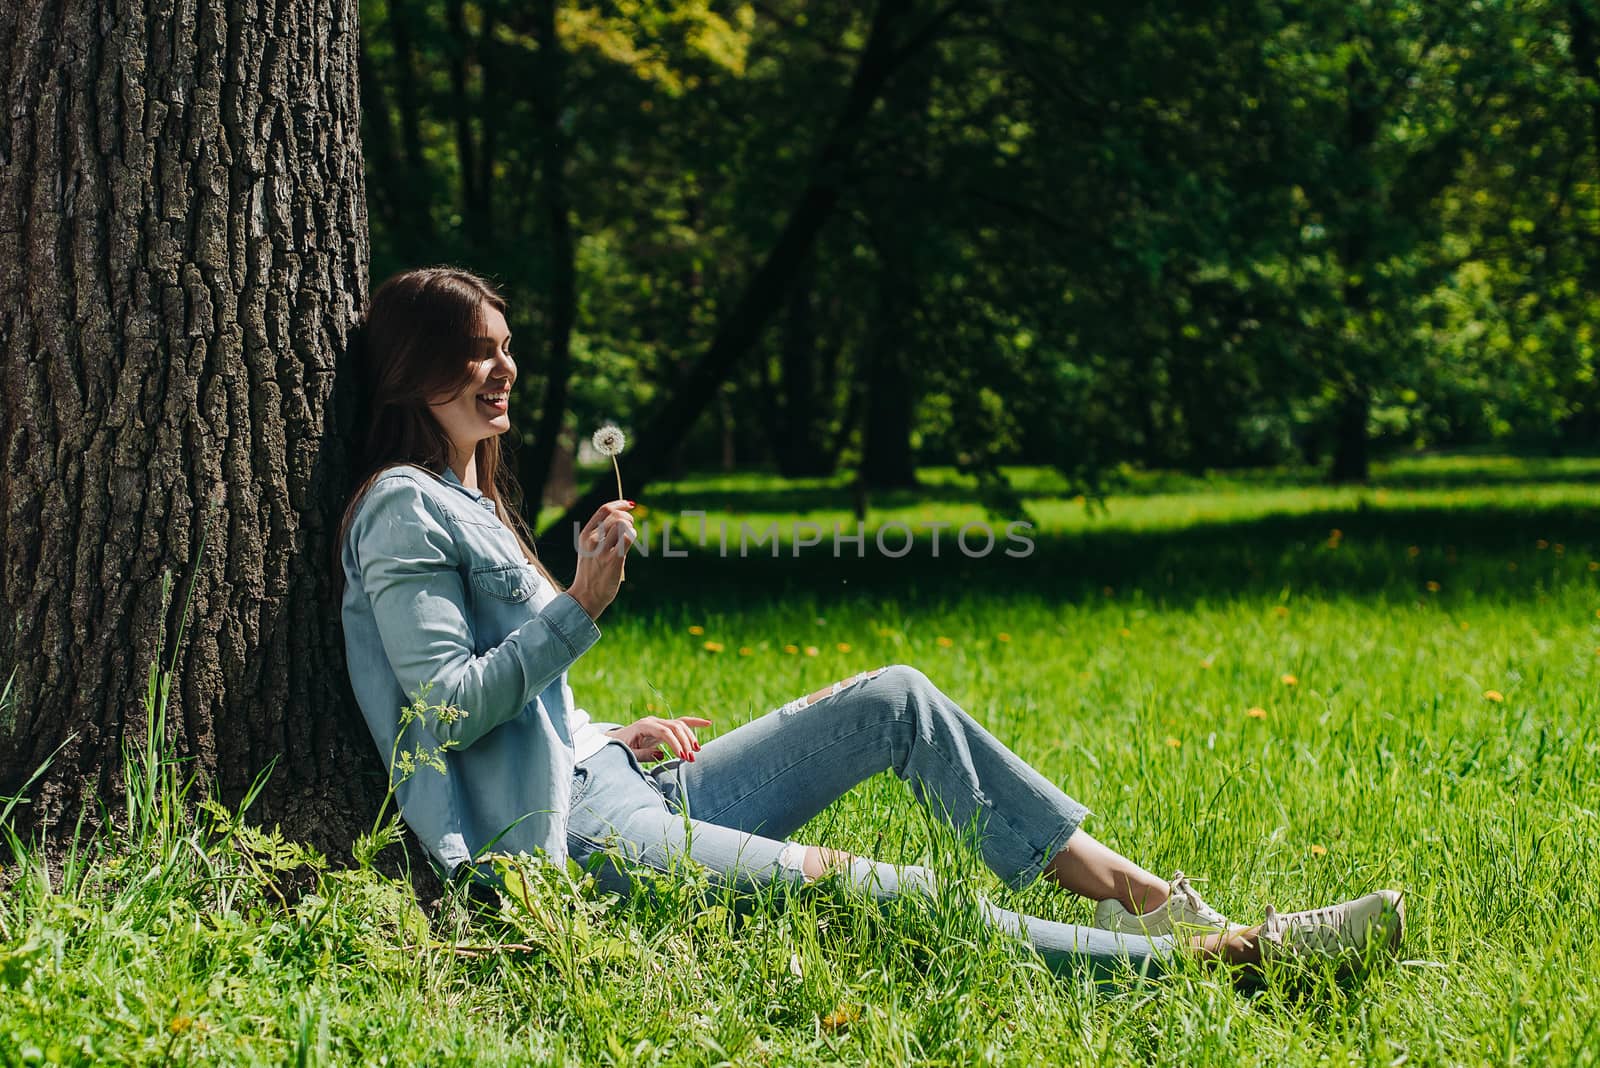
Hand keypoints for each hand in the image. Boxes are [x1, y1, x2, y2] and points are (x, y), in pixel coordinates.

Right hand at [568, 500, 635, 619]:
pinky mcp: (613, 560)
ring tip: (629, 538)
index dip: (619, 504)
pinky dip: (633, 537)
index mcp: (585, 535)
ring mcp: (602, 550)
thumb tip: (623, 519)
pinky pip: (628, 538)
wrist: (586, 596)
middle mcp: (592, 540)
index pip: (604, 510)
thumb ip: (601, 535)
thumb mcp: (589, 550)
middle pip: (616, 515)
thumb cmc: (591, 573)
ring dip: (631, 528)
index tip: (630, 505)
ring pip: (623, 524)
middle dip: (628, 517)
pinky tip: (631, 544)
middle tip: (631, 526)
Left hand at [606, 715, 711, 762]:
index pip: (665, 732)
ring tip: (697, 751)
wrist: (613, 741)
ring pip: (680, 725)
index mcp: (644, 725)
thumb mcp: (627, 753)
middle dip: (685, 742)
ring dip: (690, 737)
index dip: (675, 743)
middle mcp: (653, 721)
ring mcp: (659, 723)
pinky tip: (708, 723)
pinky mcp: (664, 728)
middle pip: (675, 727)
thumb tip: (661, 754)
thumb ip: (643, 754)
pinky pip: (681, 724)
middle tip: (691, 758)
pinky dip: (694, 724)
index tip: (682, 757)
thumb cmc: (618, 748)